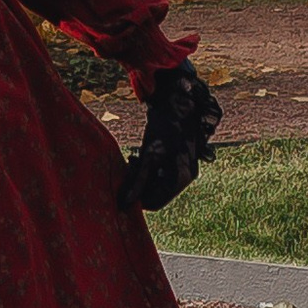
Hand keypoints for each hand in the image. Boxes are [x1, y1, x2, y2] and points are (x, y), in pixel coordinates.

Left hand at [119, 60, 220, 213]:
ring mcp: (183, 167)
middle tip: (127, 168)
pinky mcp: (178, 158)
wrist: (179, 103)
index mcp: (180, 179)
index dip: (136, 198)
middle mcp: (185, 176)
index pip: (155, 202)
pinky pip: (161, 171)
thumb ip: (137, 181)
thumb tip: (124, 204)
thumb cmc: (165, 128)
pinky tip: (139, 156)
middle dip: (139, 184)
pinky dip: (149, 167)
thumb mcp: (149, 155)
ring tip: (132, 160)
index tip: (122, 187)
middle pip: (156, 191)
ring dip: (142, 174)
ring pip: (157, 181)